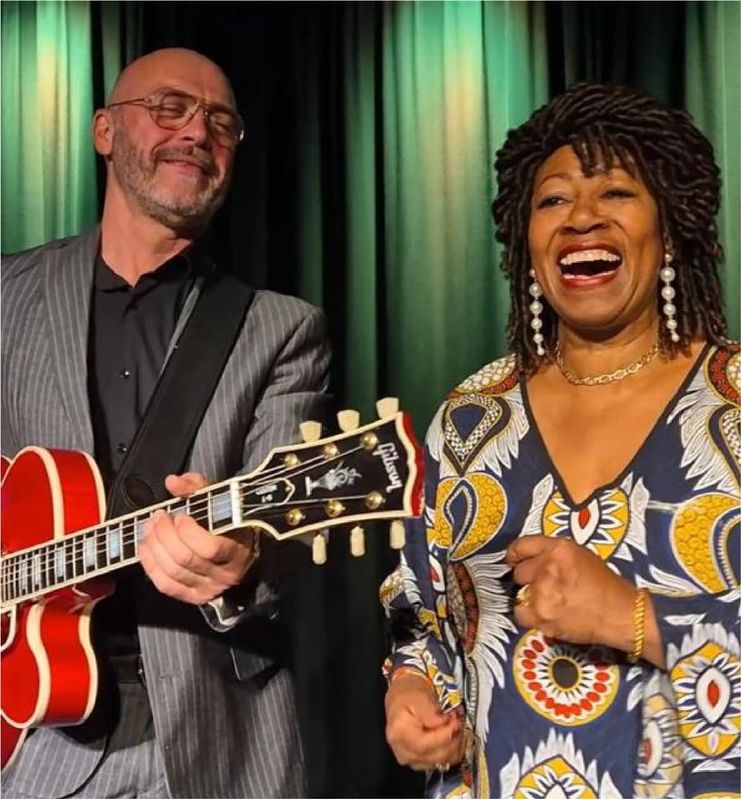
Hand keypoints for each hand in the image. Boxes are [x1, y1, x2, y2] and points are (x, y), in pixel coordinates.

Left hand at [138, 472, 258, 604]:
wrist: (239, 549)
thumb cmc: (228, 522)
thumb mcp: (218, 500)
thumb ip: (196, 488)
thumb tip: (172, 482)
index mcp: (237, 550)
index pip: (210, 548)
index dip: (189, 533)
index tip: (179, 516)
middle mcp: (225, 574)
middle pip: (186, 558)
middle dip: (164, 535)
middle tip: (157, 517)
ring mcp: (209, 588)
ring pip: (173, 572)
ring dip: (155, 548)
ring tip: (149, 529)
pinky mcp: (194, 597)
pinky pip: (166, 586)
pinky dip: (151, 567)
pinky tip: (145, 548)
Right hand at [385, 673, 464, 771]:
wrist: (403, 695)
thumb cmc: (408, 694)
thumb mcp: (419, 696)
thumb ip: (431, 713)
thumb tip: (445, 724)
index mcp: (399, 733)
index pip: (425, 745)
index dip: (444, 736)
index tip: (455, 722)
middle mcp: (403, 750)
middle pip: (435, 756)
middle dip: (452, 740)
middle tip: (458, 722)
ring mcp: (411, 759)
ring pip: (441, 762)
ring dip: (454, 745)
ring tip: (456, 727)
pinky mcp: (420, 762)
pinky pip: (442, 762)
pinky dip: (452, 751)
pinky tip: (454, 736)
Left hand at [506, 536, 635, 651]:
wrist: (621, 614)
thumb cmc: (605, 585)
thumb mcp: (580, 555)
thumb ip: (553, 553)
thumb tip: (529, 558)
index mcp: (558, 549)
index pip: (522, 545)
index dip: (515, 554)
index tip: (513, 560)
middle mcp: (548, 567)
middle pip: (519, 572)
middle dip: (530, 579)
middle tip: (546, 586)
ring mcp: (543, 592)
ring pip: (520, 594)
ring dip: (532, 598)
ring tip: (552, 602)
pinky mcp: (542, 615)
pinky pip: (521, 614)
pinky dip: (530, 616)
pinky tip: (547, 614)